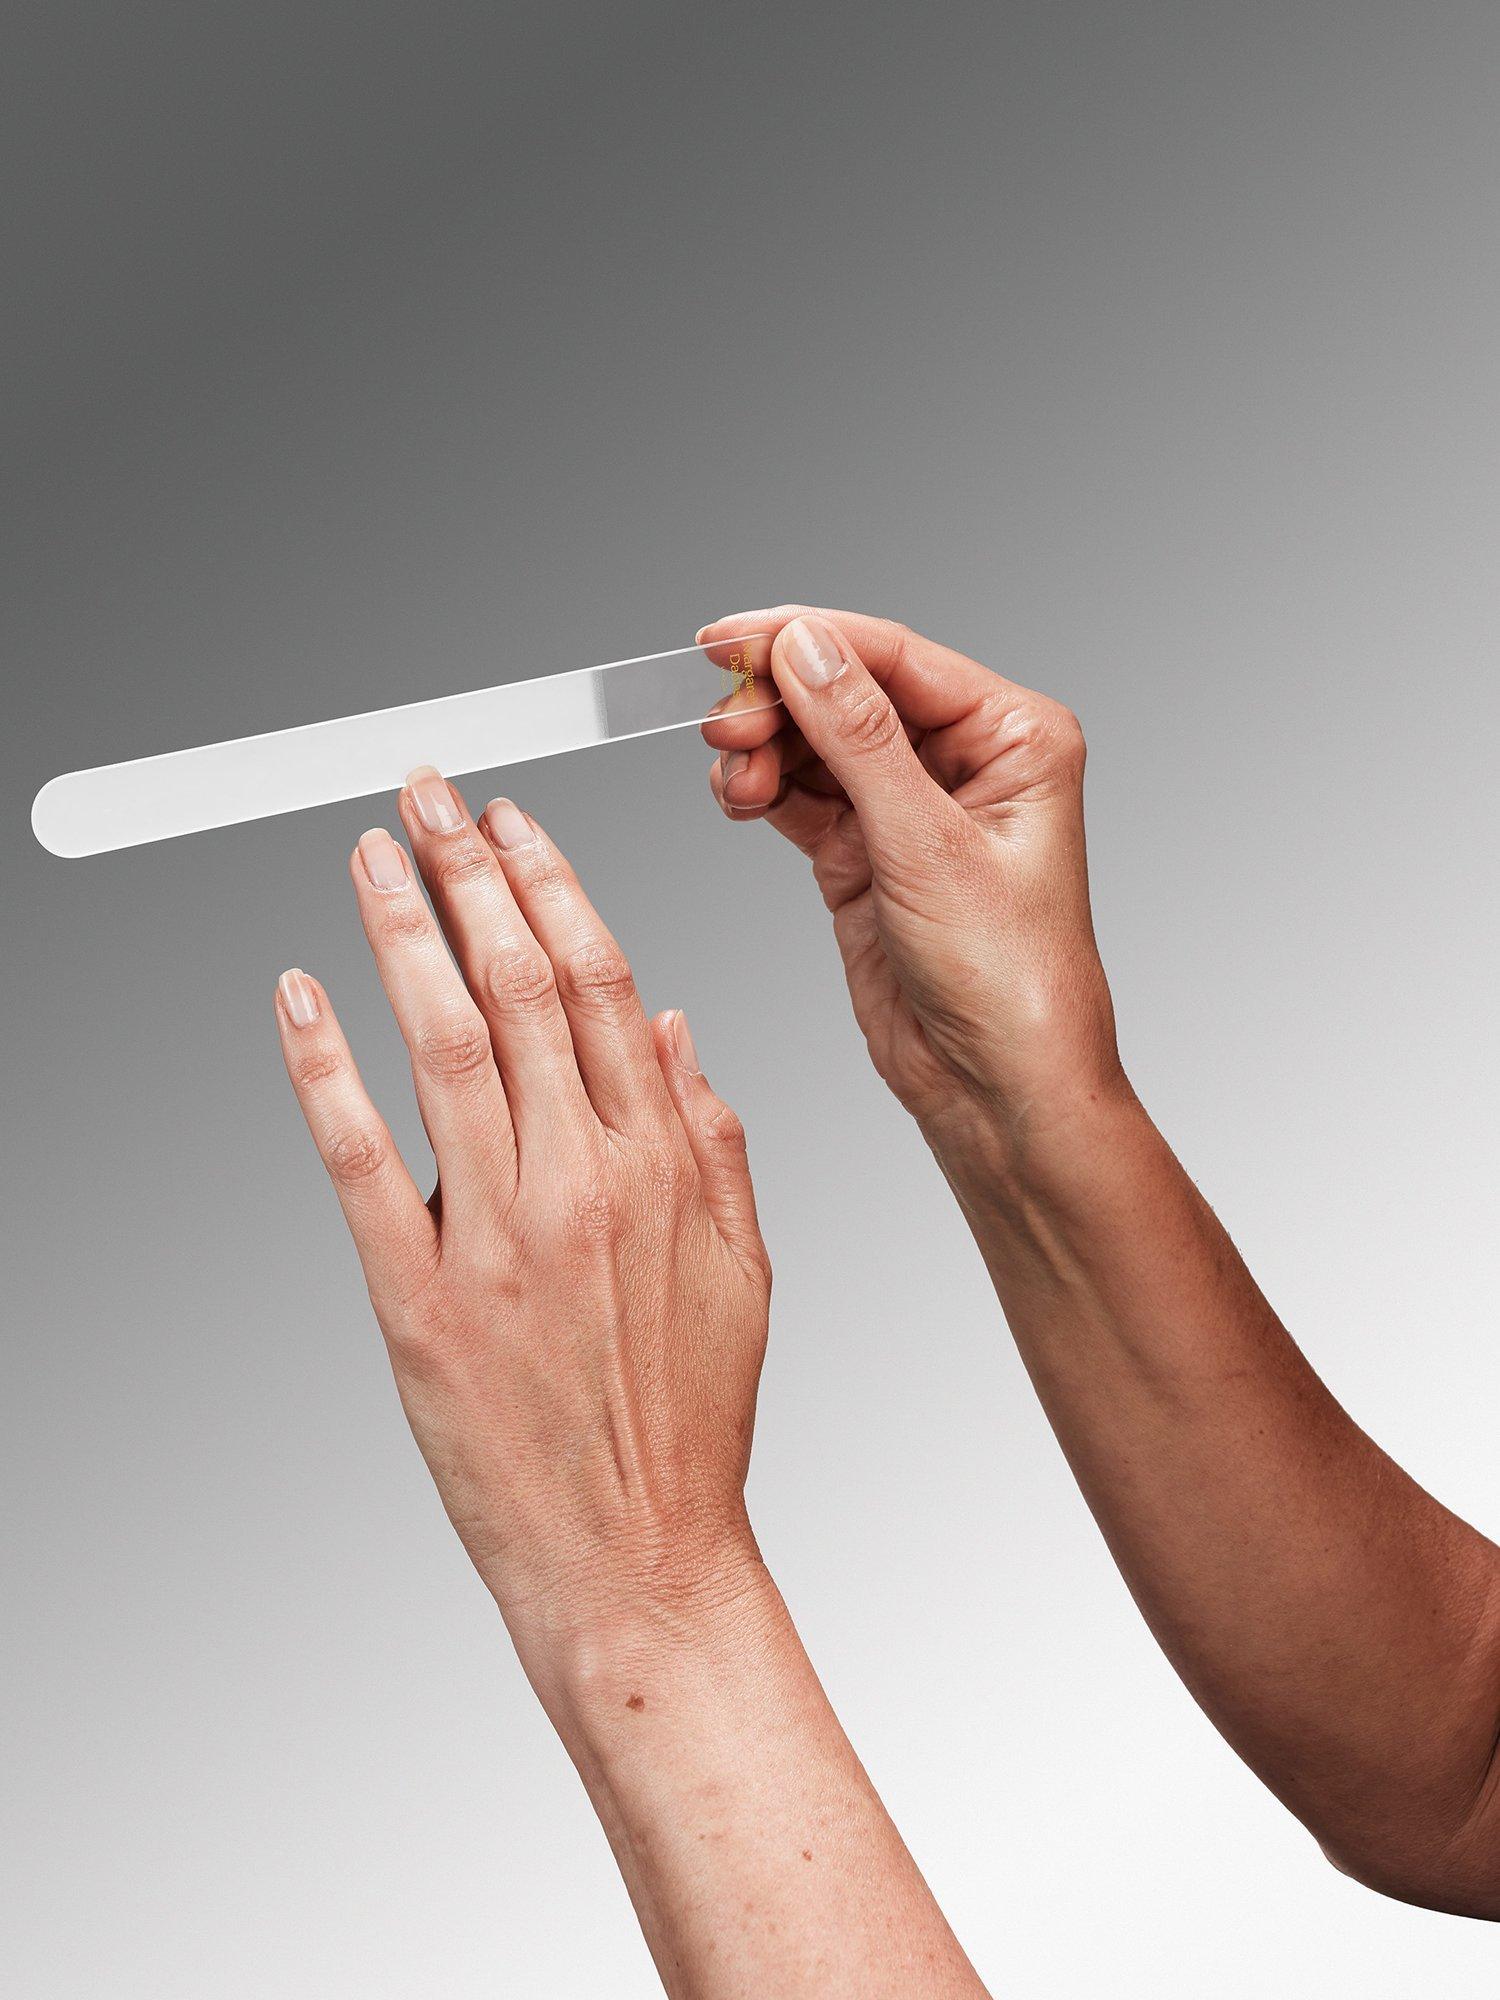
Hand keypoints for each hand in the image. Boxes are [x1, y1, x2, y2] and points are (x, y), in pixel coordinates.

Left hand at [274, 770, 770, 1700]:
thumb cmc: (687, 1420)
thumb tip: (674, 1025)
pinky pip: (363, 1159)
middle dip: (470, 872)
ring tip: (371, 855)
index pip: (603, 983)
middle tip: (428, 794)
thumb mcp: (743, 1267)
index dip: (550, 886)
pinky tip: (298, 995)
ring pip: (446, 1045)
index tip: (512, 823)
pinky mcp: (420, 1301)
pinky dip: (325, 1067)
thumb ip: (714, 1137)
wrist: (642, 1559)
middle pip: (521, 987)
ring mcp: (501, 1239)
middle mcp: (585, 1182)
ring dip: (402, 934)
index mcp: (665, 1163)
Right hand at [700, 607, 1126, 1178]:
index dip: (805, 641)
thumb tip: (806, 648)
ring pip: (815, 745)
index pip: (893, 659)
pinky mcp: (867, 856)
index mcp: (1013, 737)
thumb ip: (859, 739)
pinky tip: (740, 798)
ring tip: (732, 777)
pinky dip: (763, 792)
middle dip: (776, 701)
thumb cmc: (1010, 981)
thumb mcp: (928, 848)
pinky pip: (802, 797)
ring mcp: (911, 810)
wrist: (997, 1090)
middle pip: (845, 693)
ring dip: (763, 751)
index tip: (730, 641)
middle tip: (719, 722)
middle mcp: (965, 762)